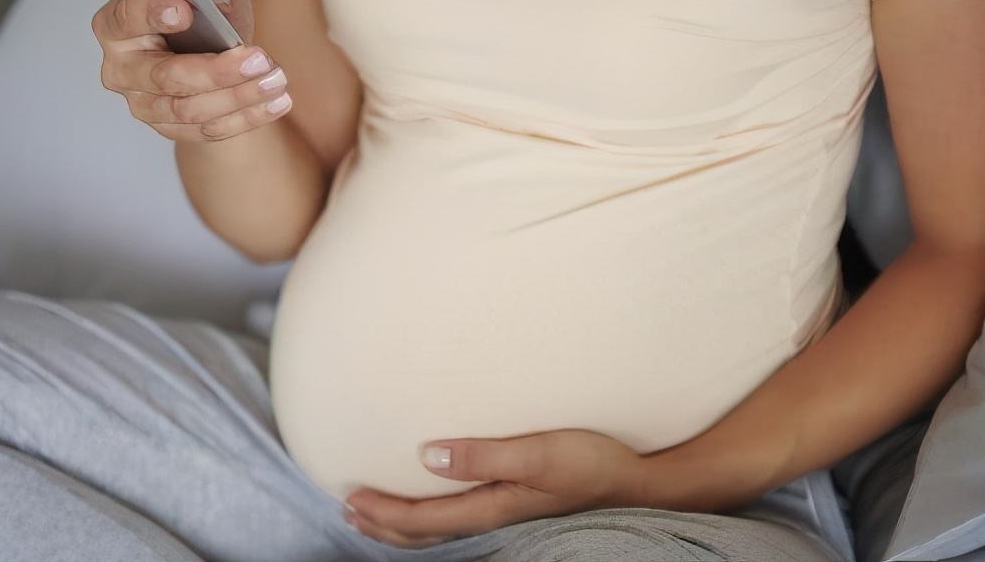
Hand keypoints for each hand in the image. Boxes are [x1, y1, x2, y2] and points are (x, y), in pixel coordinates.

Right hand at [91, 0, 291, 141]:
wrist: (202, 60)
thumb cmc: (196, 22)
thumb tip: (219, 0)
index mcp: (118, 26)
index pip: (127, 18)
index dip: (152, 13)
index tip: (185, 10)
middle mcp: (123, 70)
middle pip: (166, 76)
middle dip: (217, 70)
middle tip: (257, 58)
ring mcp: (145, 105)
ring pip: (190, 110)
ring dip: (239, 96)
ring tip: (275, 80)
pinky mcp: (171, 129)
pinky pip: (208, 130)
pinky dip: (247, 117)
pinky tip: (276, 103)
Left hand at [344, 429, 652, 548]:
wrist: (637, 479)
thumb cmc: (591, 460)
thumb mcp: (538, 452)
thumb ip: (483, 454)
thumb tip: (427, 455)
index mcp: (493, 506)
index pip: (425, 519)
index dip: (385, 513)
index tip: (350, 499)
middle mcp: (494, 515)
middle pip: (426, 531)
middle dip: (384, 524)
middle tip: (347, 512)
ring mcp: (506, 512)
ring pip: (441, 527)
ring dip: (403, 524)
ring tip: (373, 515)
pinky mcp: (517, 502)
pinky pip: (460, 515)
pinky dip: (431, 514)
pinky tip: (431, 501)